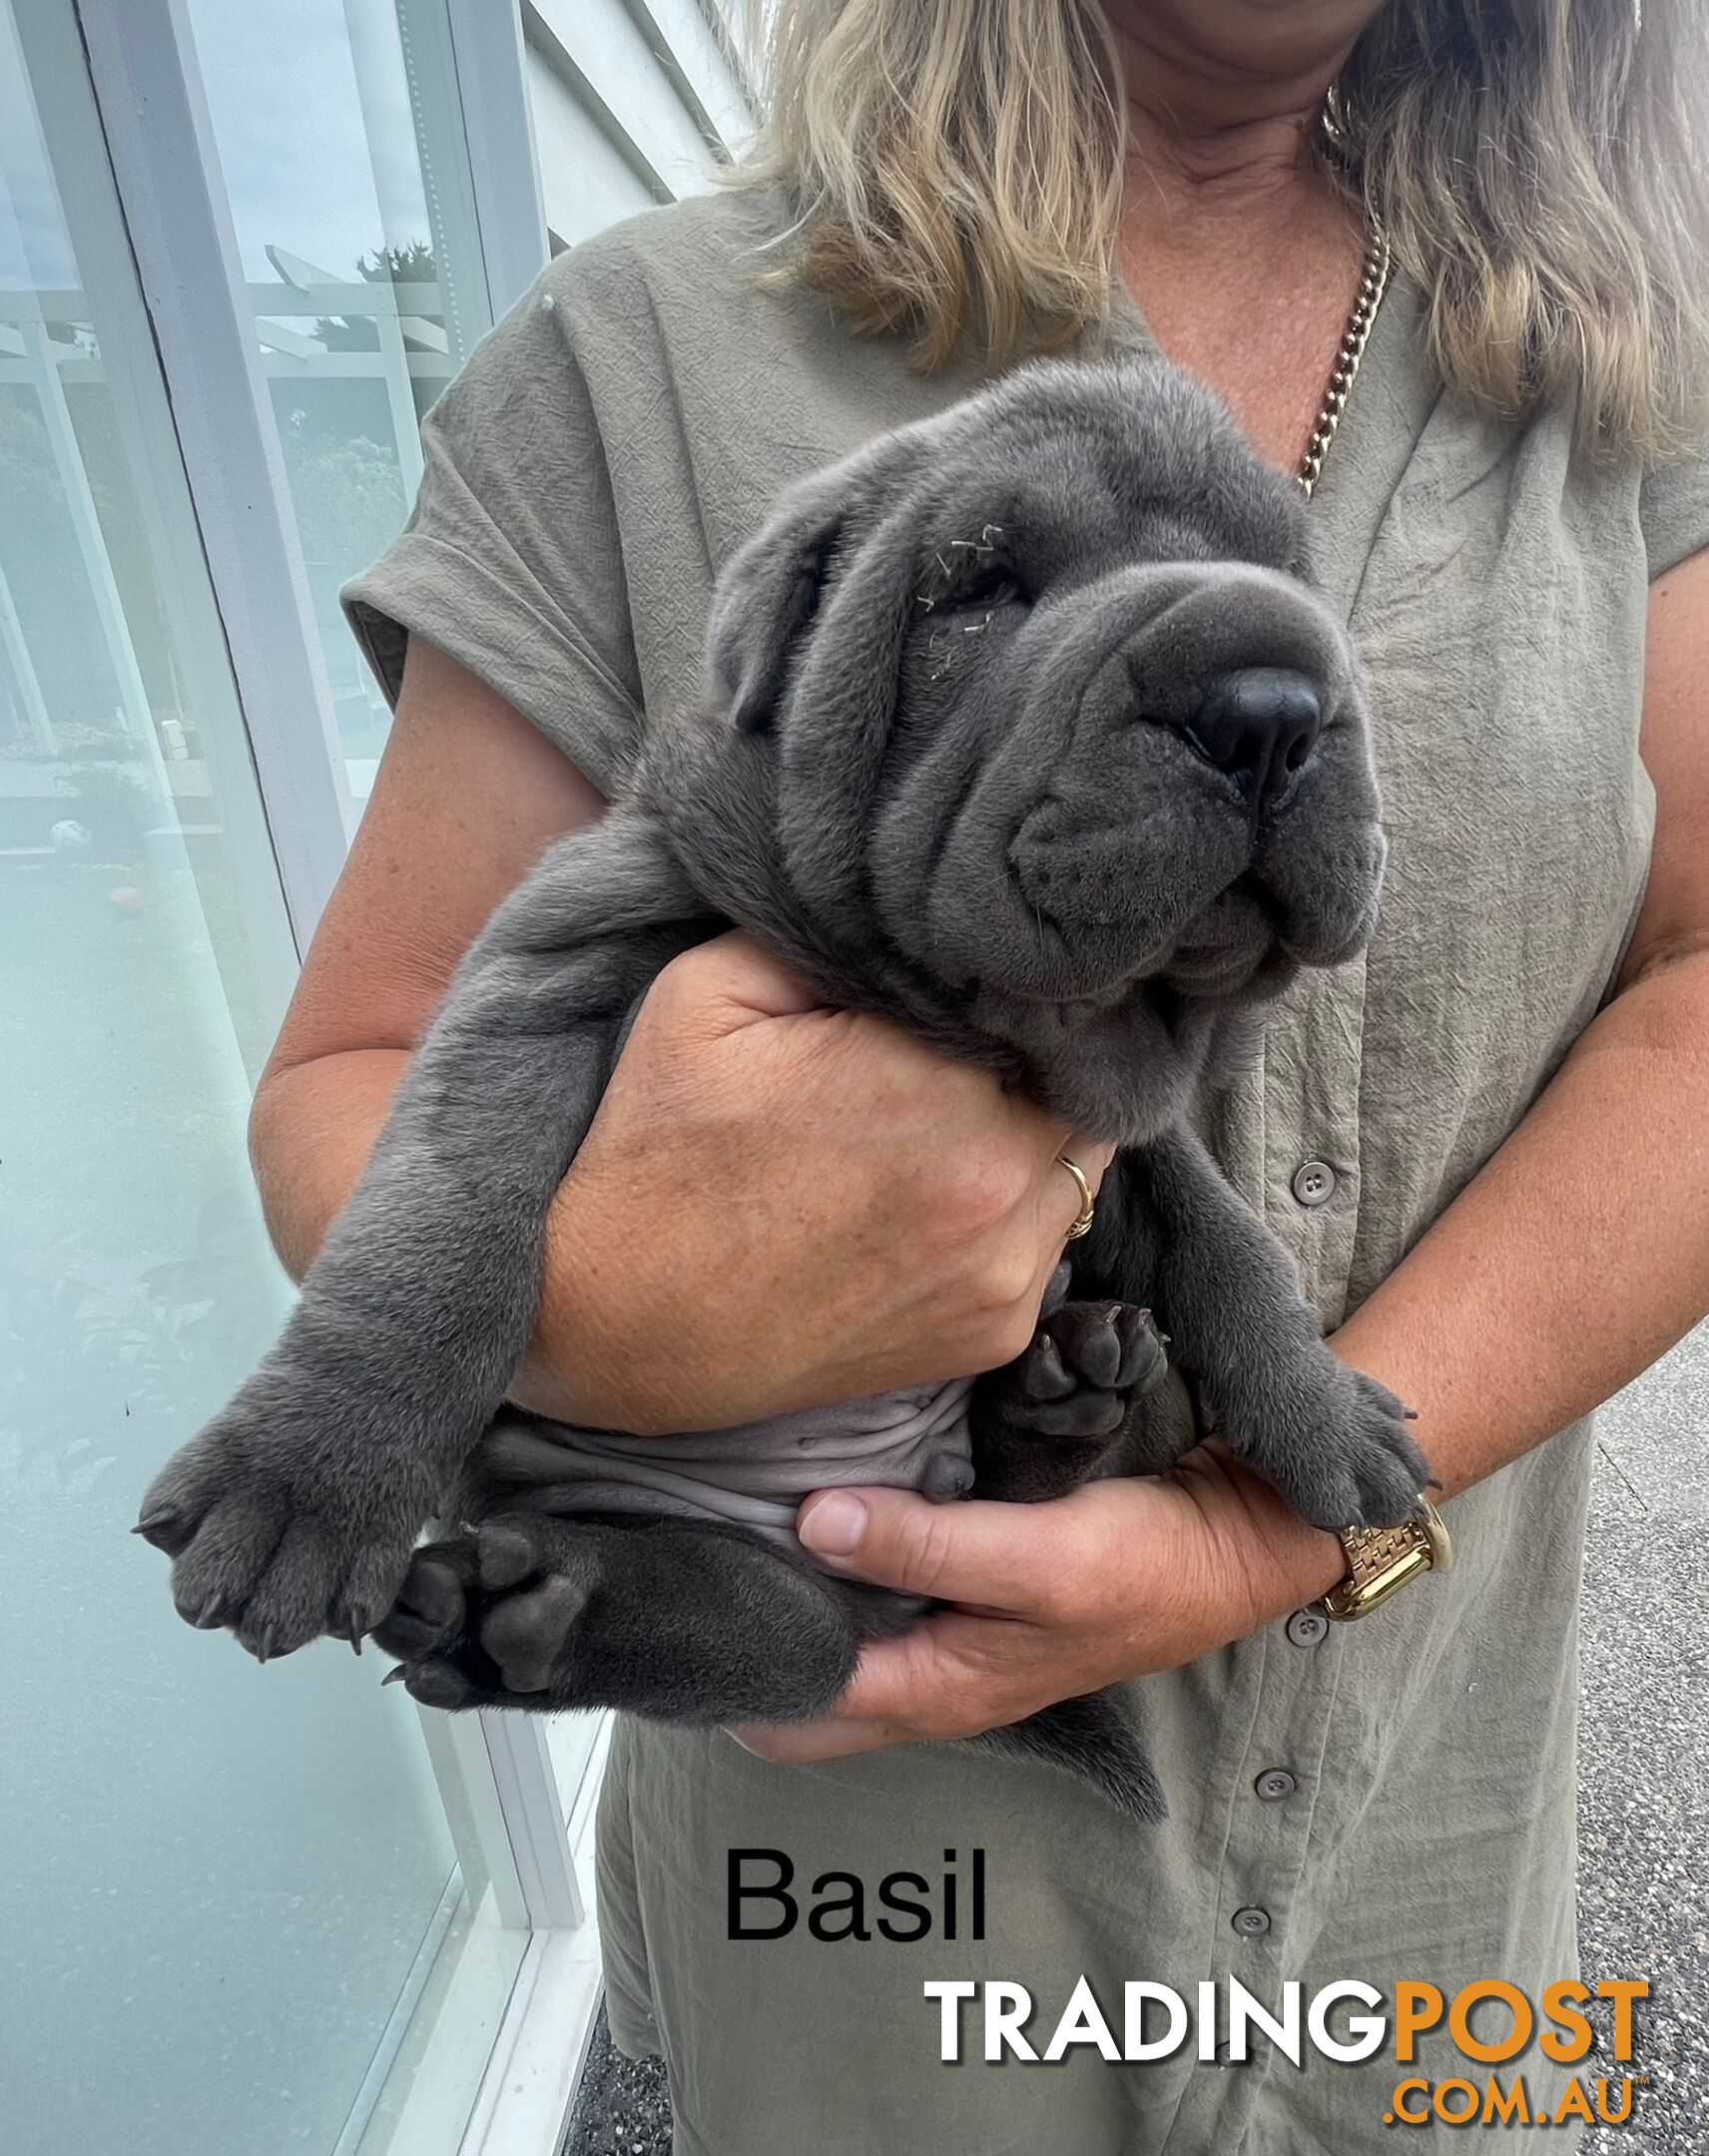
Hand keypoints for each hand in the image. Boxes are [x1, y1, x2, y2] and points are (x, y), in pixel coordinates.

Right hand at [512, 931, 1110, 1433]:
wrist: (625, 1326)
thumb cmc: (659, 1152)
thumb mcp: (707, 995)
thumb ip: (829, 936)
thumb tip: (916, 913)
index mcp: (939, 1089)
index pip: (1052, 1002)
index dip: (1020, 982)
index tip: (973, 977)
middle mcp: (997, 1186)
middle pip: (1083, 1081)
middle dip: (1036, 1052)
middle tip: (968, 1039)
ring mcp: (1006, 1271)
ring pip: (1080, 1160)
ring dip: (1033, 1129)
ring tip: (948, 1115)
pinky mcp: (997, 1331)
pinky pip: (1047, 1238)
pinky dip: (1011, 1208)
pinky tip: (931, 1194)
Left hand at [731, 1445, 1345, 1761]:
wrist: (1225, 1547)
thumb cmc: (1139, 1569)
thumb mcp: (1034, 1561)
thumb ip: (925, 1545)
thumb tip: (810, 1523)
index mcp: (931, 1692)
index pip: (790, 1710)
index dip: (729, 1662)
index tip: (672, 1599)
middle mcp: (923, 1676)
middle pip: (794, 1688)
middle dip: (736, 1637)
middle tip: (679, 1556)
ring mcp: (939, 1636)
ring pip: (827, 1634)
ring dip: (779, 1596)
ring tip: (715, 1523)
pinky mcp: (957, 1590)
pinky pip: (866, 1592)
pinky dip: (827, 1562)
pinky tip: (799, 1503)